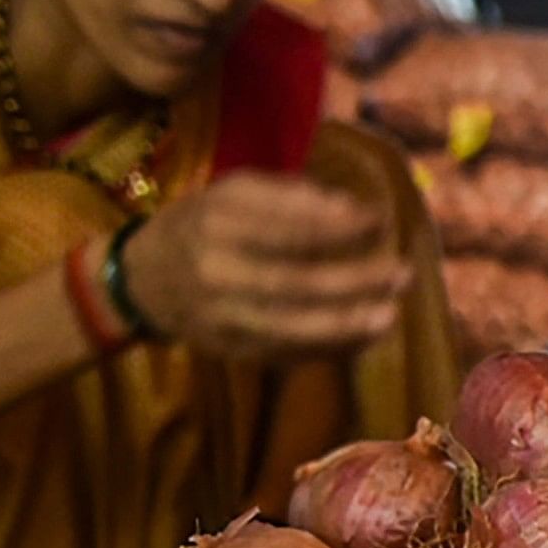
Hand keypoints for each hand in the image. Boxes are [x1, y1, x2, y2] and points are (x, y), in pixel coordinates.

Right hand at [119, 171, 409, 359]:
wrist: (145, 280)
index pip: (289, 229)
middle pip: (295, 283)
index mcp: (218, 225)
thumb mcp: (234, 192)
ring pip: (292, 328)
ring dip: (348, 325)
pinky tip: (365, 337)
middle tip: (402, 274)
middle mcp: (217, 274)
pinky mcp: (232, 351)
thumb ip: (293, 197)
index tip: (382, 220)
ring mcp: (222, 319)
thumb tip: (355, 210)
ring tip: (390, 316)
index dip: (340, 228)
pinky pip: (288, 354)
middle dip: (355, 282)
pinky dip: (330, 348)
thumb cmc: (203, 224)